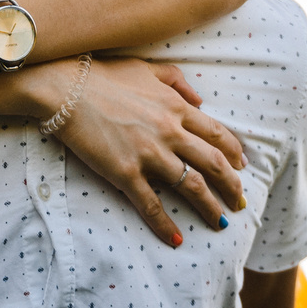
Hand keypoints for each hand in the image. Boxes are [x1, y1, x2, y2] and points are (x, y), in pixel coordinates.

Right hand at [52, 58, 248, 246]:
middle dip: (231, 185)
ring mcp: (148, 154)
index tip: (242, 166)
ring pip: (191, 186)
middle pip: (212, 163)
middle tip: (239, 200)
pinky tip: (176, 239)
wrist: (64, 87)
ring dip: (209, 207)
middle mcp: (169, 131)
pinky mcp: (125, 173)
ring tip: (220, 222)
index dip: (233, 152)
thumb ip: (176, 80)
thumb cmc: (102, 74)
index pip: (216, 133)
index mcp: (175, 106)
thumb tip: (199, 98)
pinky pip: (151, 205)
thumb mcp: (146, 68)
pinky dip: (165, 225)